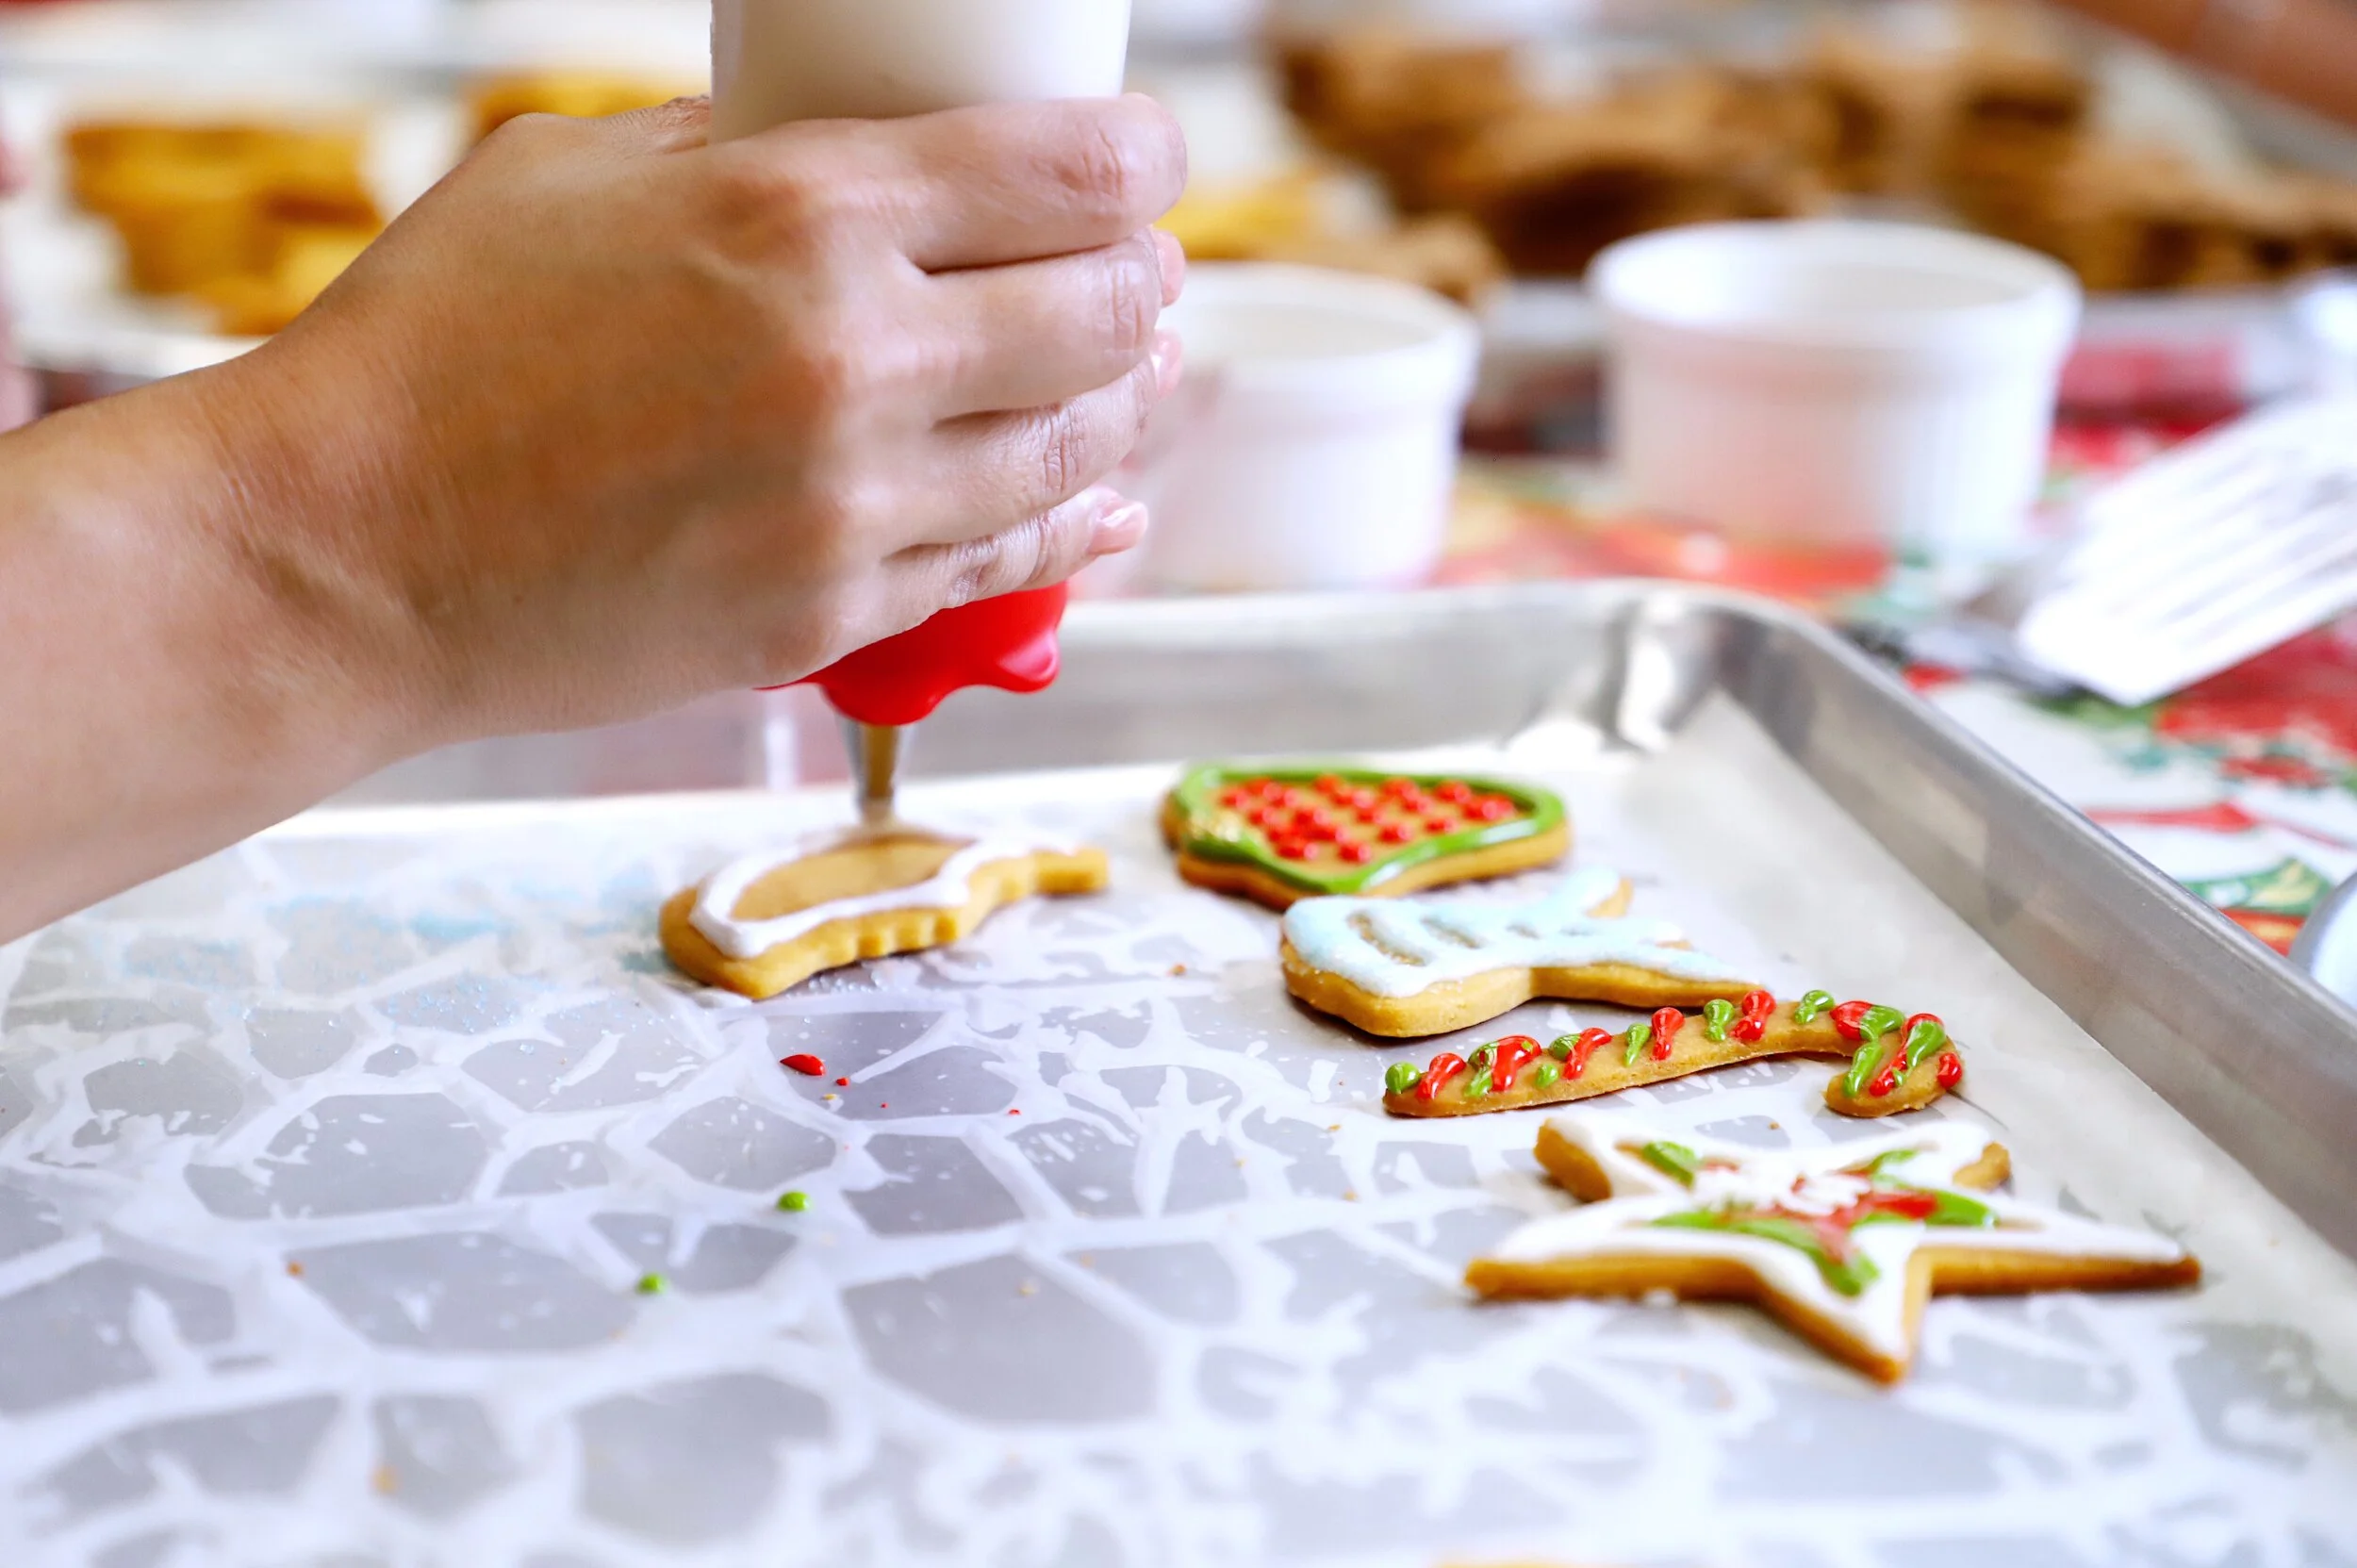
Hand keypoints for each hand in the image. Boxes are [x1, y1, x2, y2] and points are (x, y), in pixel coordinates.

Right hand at [201, 93, 1186, 747]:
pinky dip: (1074, 526)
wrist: (352, 548)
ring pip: (1080, 450)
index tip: (1150, 159)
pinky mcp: (834, 616)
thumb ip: (735, 148)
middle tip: (1138, 272)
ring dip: (1124, 405)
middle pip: (1108, 312)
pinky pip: (1007, 565)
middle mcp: (857, 358)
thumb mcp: (577, 174)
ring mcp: (854, 504)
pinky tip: (1103, 504)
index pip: (1069, 172)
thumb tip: (846, 141)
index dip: (1146, 156)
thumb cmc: (436, 340)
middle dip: (1146, 280)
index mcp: (802, 213)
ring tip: (1127, 376)